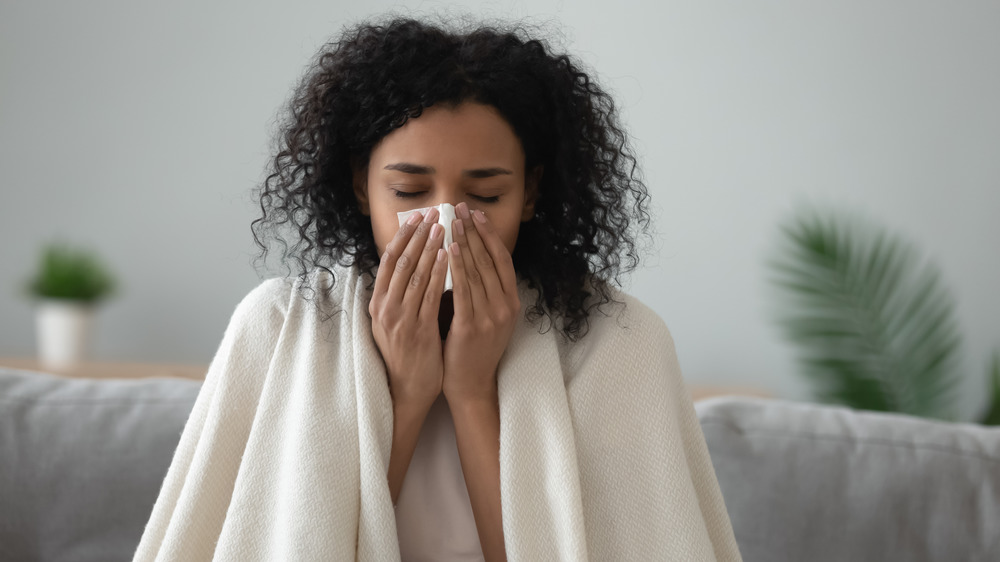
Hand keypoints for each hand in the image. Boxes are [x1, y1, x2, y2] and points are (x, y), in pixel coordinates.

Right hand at [369, 207, 449, 407]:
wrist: (406, 390)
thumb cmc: (405, 354)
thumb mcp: (393, 321)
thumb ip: (400, 295)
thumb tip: (412, 264)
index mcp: (377, 303)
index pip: (388, 260)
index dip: (403, 236)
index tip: (416, 217)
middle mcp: (384, 308)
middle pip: (400, 261)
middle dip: (418, 235)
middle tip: (434, 213)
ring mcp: (399, 319)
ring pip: (415, 274)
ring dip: (430, 248)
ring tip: (443, 228)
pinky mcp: (417, 330)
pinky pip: (429, 295)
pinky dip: (439, 273)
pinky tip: (449, 257)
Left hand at [442, 202, 520, 404]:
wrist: (471, 383)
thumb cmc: (472, 348)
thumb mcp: (486, 315)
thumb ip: (481, 289)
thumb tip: (465, 253)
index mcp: (511, 302)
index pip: (502, 259)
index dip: (489, 234)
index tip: (475, 214)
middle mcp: (506, 306)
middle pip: (489, 260)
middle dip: (473, 232)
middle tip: (460, 209)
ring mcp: (491, 317)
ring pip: (477, 271)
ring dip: (464, 243)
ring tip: (452, 222)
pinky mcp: (473, 326)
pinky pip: (464, 290)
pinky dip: (456, 268)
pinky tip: (448, 250)